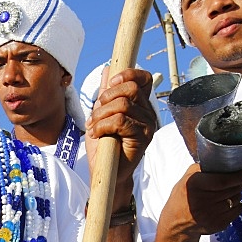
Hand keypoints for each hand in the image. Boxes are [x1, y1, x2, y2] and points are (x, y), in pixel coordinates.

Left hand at [86, 68, 157, 195]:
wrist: (106, 172)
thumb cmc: (104, 145)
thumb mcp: (101, 115)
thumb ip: (106, 94)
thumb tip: (107, 69)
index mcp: (140, 104)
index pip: (143, 78)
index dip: (127, 74)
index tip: (110, 83)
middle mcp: (148, 113)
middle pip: (131, 88)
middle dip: (107, 97)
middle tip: (95, 113)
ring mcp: (148, 125)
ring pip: (123, 105)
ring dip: (101, 114)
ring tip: (93, 126)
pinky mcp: (143, 138)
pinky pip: (120, 121)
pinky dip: (102, 125)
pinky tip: (96, 134)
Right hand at [160, 163, 241, 238]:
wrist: (176, 222)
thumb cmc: (183, 196)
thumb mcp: (187, 179)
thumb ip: (203, 169)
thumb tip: (225, 161)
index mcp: (194, 185)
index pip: (224, 180)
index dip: (240, 175)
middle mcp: (202, 201)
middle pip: (233, 189)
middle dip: (240, 183)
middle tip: (240, 179)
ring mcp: (210, 215)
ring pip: (236, 200)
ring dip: (237, 194)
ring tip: (228, 192)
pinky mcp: (217, 225)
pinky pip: (236, 211)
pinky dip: (235, 205)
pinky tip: (226, 203)